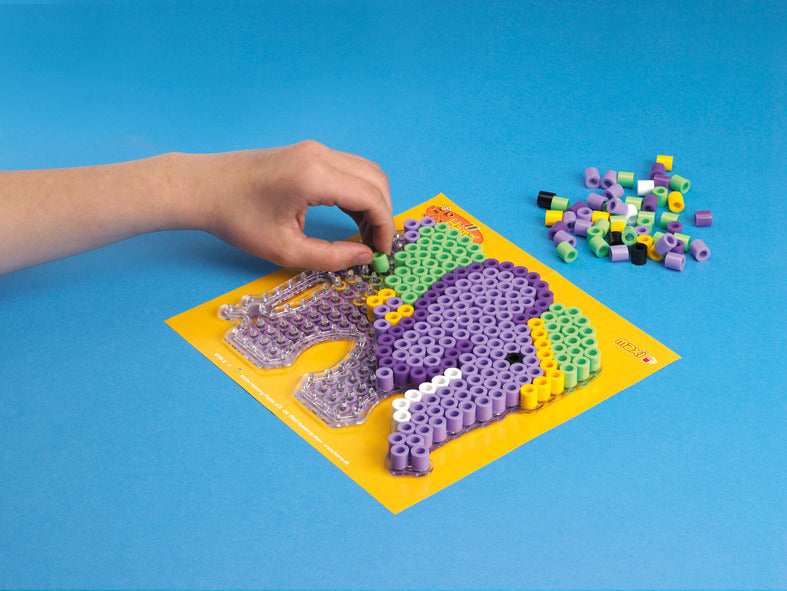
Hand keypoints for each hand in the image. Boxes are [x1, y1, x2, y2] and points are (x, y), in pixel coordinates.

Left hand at [190, 140, 394, 270]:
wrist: (202, 187)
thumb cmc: (237, 219)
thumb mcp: (284, 250)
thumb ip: (331, 257)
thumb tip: (365, 257)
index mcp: (315, 176)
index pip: (372, 198)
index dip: (385, 228)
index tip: (382, 254)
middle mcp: (320, 155)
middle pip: (376, 180)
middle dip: (383, 215)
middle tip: (376, 247)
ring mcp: (314, 150)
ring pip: (365, 172)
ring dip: (372, 203)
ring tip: (364, 236)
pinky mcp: (308, 153)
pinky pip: (348, 170)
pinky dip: (358, 193)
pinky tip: (351, 218)